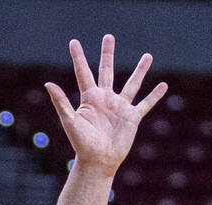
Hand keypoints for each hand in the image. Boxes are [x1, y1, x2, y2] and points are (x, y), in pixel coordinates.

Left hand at [45, 35, 166, 175]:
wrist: (98, 161)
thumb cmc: (81, 143)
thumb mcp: (70, 121)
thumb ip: (61, 102)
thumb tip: (48, 84)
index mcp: (89, 98)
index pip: (83, 72)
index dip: (78, 57)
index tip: (73, 42)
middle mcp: (105, 99)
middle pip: (107, 70)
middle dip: (108, 54)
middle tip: (109, 37)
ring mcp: (120, 107)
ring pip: (132, 83)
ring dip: (140, 70)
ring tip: (148, 56)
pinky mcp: (132, 117)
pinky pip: (146, 103)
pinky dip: (155, 95)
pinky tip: (163, 85)